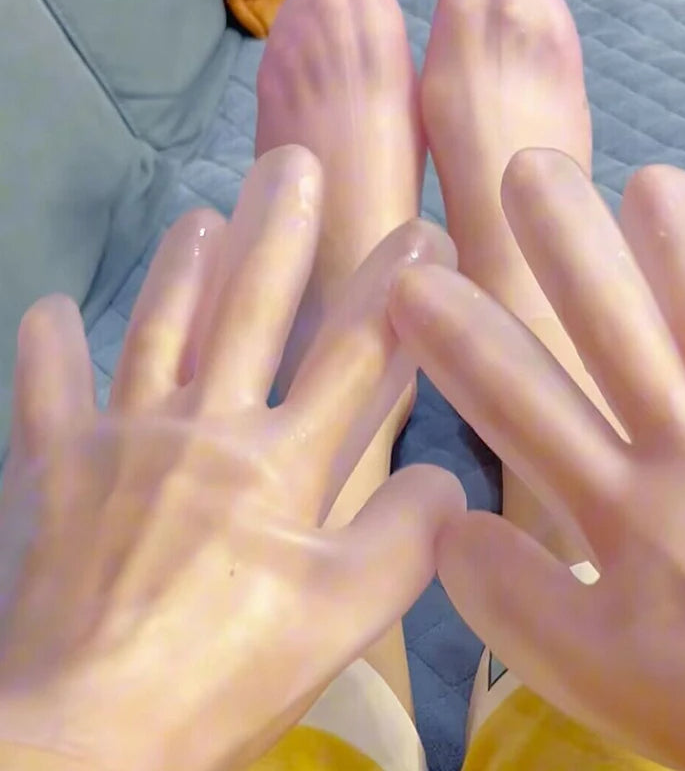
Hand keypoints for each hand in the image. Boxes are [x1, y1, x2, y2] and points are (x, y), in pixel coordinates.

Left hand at [0, 146, 462, 770]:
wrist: (86, 735)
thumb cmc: (227, 676)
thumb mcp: (345, 621)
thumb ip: (406, 540)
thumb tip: (445, 477)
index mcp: (280, 464)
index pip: (355, 355)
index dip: (395, 290)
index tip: (423, 235)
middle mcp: (203, 428)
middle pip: (250, 310)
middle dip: (280, 231)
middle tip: (293, 162)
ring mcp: (121, 440)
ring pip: (158, 327)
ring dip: (183, 266)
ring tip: (200, 214)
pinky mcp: (52, 468)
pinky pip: (48, 391)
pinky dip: (49, 348)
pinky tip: (51, 307)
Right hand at [390, 148, 684, 770]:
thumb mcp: (589, 673)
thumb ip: (509, 599)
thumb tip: (450, 528)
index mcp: (619, 504)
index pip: (515, 399)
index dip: (457, 337)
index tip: (411, 282)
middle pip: (615, 325)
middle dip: (564, 244)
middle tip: (528, 168)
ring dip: (681, 243)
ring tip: (648, 181)